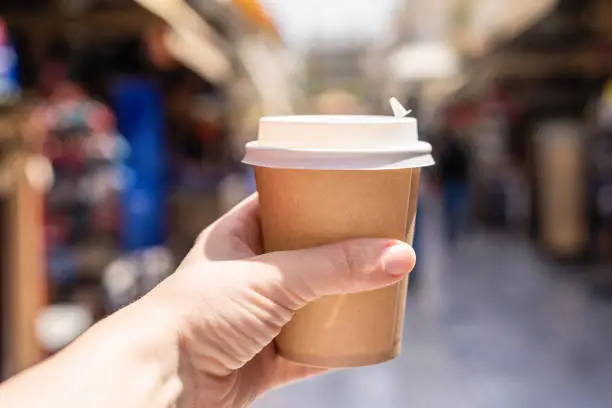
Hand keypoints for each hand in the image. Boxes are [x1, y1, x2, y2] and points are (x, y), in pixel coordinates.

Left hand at [144, 194, 415, 406]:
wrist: (161, 381)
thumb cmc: (199, 313)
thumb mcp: (273, 278)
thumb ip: (336, 267)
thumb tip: (400, 256)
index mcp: (238, 236)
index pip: (284, 202)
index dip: (319, 196)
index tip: (357, 191)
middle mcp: (248, 273)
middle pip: (306, 254)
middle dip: (341, 250)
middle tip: (379, 238)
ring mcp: (257, 316)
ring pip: (311, 302)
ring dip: (342, 298)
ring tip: (381, 283)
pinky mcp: (265, 357)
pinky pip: (310, 349)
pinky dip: (335, 345)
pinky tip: (363, 337)